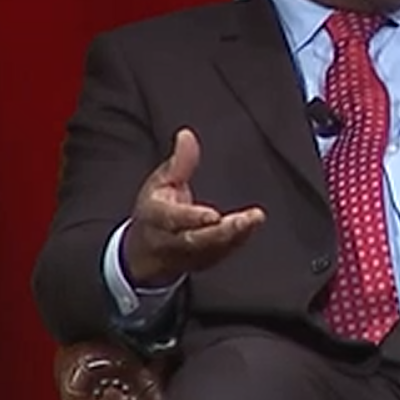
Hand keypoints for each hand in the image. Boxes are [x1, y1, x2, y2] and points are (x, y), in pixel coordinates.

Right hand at [123, 129, 265, 285]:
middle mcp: (171, 240)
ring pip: (213, 250)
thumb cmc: (154, 213)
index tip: (213, 215)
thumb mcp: (159, 183)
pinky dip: (237, 241)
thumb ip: (178, 162)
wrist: (145, 254)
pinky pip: (222, 254)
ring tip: (255, 219)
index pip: (174, 219)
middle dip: (223, 232)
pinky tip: (251, 227)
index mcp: (156, 217)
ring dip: (236, 236)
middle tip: (246, 219)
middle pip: (197, 240)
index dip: (193, 218)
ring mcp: (188, 255)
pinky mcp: (203, 262)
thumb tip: (187, 136)